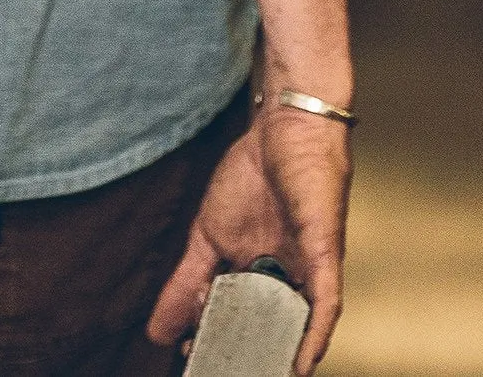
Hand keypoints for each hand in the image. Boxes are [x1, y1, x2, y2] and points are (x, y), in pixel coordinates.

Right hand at [147, 104, 351, 375]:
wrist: (280, 130)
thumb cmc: (250, 177)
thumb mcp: (207, 236)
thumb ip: (186, 283)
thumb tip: (157, 328)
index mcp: (259, 278)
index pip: (238, 324)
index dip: (217, 345)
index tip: (189, 358)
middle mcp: (287, 282)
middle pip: (267, 333)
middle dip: (245, 356)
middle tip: (213, 369)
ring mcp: (308, 272)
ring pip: (296, 328)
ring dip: (276, 356)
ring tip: (253, 373)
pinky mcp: (325, 256)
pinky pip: (325, 305)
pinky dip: (314, 337)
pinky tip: (300, 364)